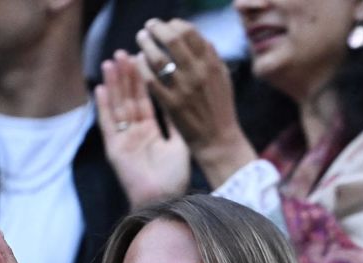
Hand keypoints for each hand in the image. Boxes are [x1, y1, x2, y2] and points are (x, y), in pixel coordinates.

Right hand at [96, 50, 188, 207]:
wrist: (165, 199)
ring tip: (110, 62)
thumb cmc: (174, 178)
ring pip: (117, 106)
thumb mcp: (180, 145)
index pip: (145, 100)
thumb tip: (180, 103)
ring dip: (113, 85)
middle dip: (126, 76)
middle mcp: (135, 132)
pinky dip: (104, 106)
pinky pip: (108, 124)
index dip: (142, 81)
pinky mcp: (114, 148)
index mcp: (150, 131)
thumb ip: (175, 124)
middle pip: (128, 99)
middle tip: (123, 52)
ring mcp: (123, 139)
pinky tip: (100, 88)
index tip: (142, 60)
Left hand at [134, 18, 256, 186]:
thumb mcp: (223, 80)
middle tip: (149, 28)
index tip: (168, 26)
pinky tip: (139, 62)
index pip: (190, 32)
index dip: (175, 24)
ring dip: (145, 44)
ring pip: (158, 57)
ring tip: (141, 41)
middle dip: (157, 28)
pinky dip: (142, 66)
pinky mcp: (171, 103)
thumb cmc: (220, 109)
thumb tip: (200, 38)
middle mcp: (198, 73)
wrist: (218, 139)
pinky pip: (151, 79)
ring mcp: (184, 89)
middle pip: (173, 38)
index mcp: (211, 65)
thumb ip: (212, 58)